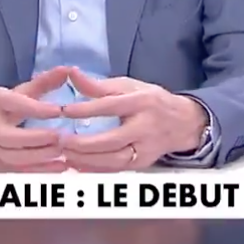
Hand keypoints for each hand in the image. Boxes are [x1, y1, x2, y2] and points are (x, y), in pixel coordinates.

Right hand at [0, 66, 68, 171]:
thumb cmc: (3, 108)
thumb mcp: (18, 92)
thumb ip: (43, 83)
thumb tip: (67, 70)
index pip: (14, 103)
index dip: (35, 108)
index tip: (58, 110)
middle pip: (8, 136)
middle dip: (35, 138)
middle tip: (60, 137)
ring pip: (11, 157)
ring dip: (39, 157)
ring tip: (62, 152)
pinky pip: (17, 171)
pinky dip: (38, 171)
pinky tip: (59, 167)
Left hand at [58, 68, 207, 171]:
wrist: (183, 123)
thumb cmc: (150, 101)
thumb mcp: (128, 86)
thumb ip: (99, 85)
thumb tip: (72, 74)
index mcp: (140, 102)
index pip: (110, 106)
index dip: (85, 109)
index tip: (63, 111)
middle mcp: (144, 127)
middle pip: (112, 140)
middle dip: (83, 143)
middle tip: (60, 140)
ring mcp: (145, 149)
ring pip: (113, 160)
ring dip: (86, 160)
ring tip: (64, 154)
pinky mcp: (142, 164)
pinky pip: (116, 170)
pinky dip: (94, 169)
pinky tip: (77, 164)